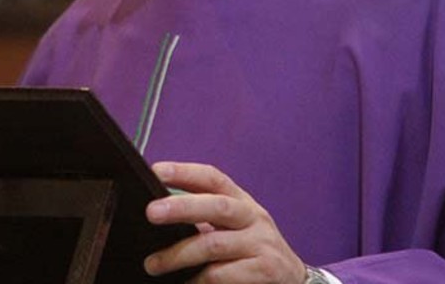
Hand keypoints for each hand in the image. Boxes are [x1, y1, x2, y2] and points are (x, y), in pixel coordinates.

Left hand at [144, 162, 306, 283]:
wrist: (293, 281)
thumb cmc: (253, 251)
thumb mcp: (235, 227)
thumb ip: (206, 219)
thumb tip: (159, 213)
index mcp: (241, 202)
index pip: (213, 178)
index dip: (185, 171)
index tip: (156, 171)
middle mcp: (253, 218)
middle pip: (217, 205)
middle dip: (181, 207)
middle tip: (151, 212)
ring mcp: (261, 244)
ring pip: (214, 245)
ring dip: (178, 255)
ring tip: (153, 264)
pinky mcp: (265, 270)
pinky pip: (223, 275)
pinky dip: (199, 279)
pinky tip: (186, 282)